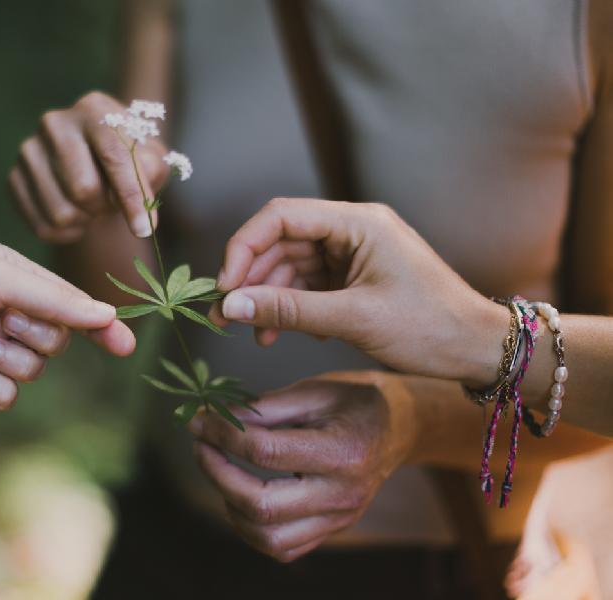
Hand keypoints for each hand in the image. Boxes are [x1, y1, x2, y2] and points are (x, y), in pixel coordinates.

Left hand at [0, 242, 134, 407]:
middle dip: (33, 336)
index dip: (98, 324)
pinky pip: (6, 396)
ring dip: (8, 361)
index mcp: (11, 277)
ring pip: (33, 370)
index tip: (125, 347)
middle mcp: (2, 310)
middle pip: (55, 340)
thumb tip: (107, 315)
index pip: (69, 303)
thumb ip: (56, 299)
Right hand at [9, 91, 168, 241]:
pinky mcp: (14, 177)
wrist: (94, 161)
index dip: (131, 196)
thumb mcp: (151, 160)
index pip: (113, 157)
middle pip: (83, 190)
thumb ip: (151, 176)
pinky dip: (67, 234)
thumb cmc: (130, 161)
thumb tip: (141, 211)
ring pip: (62, 214)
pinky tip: (75, 217)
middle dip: (105, 207)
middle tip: (110, 201)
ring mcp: (28, 150)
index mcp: (93, 108)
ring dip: (86, 220)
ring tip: (92, 205)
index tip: (144, 229)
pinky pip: (43, 227)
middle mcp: (55, 123)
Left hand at [189, 372, 417, 562]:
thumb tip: (212, 420)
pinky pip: (283, 548)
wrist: (399, 426)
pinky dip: (251, 528)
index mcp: (342, 451)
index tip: (198, 420)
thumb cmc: (355, 400)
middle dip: (217, 474)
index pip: (265, 452)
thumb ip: (263, 408)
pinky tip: (241, 495)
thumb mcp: (313, 390)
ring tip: (220, 471)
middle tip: (202, 446)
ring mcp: (340, 519)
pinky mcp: (333, 531)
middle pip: (262, 504)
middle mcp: (343, 494)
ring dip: (230, 505)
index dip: (222, 434)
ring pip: (268, 537)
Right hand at [212, 198, 509, 387]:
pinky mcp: (353, 277)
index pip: (281, 216)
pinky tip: (278, 333)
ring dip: (266, 297)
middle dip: (249, 278)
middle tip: (224, 316)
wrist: (478, 350)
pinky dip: (288, 307)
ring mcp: (353, 254)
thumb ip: (288, 310)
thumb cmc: (430, 329)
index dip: (244, 247)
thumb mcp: (353, 319)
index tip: (224, 286)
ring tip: (249, 332)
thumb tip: (230, 306)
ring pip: (290, 265)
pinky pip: (307, 284)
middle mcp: (353, 230)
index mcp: (359, 222)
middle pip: (281, 241)